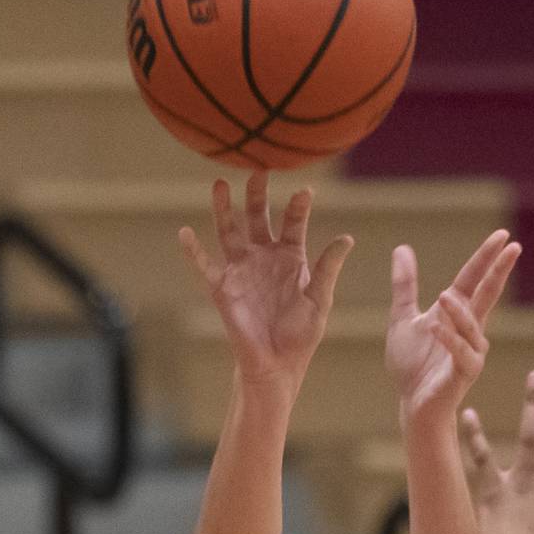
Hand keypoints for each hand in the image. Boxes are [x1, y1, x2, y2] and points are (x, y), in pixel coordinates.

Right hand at [180, 174, 352, 391]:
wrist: (277, 365)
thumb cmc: (301, 335)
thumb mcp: (319, 300)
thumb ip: (328, 268)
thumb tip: (347, 239)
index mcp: (292, 257)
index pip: (294, 222)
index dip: (298, 206)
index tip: (305, 191)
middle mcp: (264, 256)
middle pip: (259, 216)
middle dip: (258, 193)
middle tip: (259, 167)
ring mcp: (241, 269)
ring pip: (230, 230)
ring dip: (224, 208)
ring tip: (220, 183)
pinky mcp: (223, 287)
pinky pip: (204, 265)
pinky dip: (194, 250)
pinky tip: (185, 233)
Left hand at [387, 229, 518, 420]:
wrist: (412, 403)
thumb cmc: (412, 365)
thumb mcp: (403, 317)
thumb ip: (405, 285)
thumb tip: (402, 248)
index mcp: (456, 313)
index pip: (474, 279)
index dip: (486, 258)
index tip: (503, 235)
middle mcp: (470, 329)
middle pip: (488, 295)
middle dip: (499, 272)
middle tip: (514, 248)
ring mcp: (471, 351)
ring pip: (471, 326)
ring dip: (458, 312)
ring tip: (444, 297)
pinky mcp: (464, 374)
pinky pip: (460, 354)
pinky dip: (448, 340)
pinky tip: (435, 327)